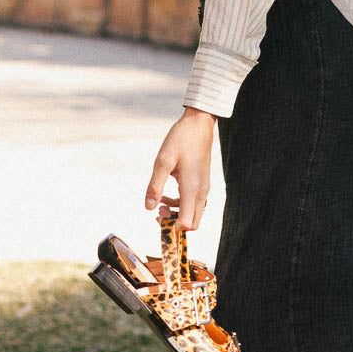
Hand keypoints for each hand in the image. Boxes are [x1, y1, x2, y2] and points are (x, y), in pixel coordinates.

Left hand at [145, 106, 215, 230]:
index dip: (172, 227)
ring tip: (159, 201)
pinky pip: (194, 203)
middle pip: (193, 223)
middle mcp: (201, 192)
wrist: (199, 124)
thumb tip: (148, 207)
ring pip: (194, 214)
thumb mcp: (163, 161)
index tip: (157, 217)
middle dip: (175, 223)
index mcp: (192, 189)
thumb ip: (155, 186)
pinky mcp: (202, 183)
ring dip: (177, 213)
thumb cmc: (181, 139)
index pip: (187, 223)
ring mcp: (204, 188)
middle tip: (157, 212)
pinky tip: (167, 194)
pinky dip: (181, 204)